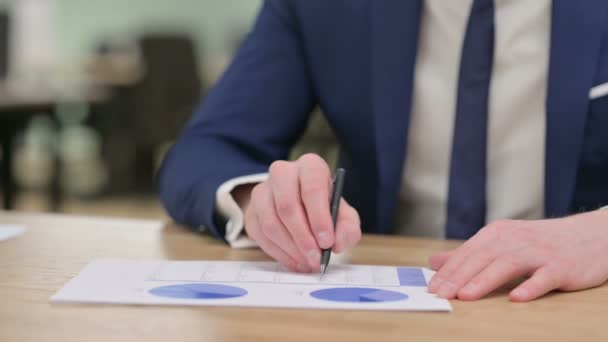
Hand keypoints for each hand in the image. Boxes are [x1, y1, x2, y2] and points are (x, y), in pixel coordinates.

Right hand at [241, 154, 361, 272]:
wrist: (302, 208)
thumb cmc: (325, 209)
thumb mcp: (344, 216)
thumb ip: (348, 229)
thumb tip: (337, 243)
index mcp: (310, 167)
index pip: (312, 187)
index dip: (319, 217)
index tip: (327, 242)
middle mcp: (283, 173)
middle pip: (287, 205)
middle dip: (303, 237)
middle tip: (316, 258)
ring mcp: (263, 191)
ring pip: (271, 222)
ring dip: (290, 248)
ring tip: (307, 262)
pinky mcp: (251, 210)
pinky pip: (260, 235)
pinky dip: (278, 253)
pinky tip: (295, 261)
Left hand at [427, 210, 607, 301]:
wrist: (592, 235)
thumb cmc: (541, 243)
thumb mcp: (503, 242)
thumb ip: (469, 253)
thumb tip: (435, 261)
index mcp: (498, 233)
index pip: (468, 252)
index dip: (449, 270)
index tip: (431, 287)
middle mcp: (516, 239)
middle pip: (483, 257)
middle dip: (459, 276)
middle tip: (441, 294)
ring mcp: (539, 252)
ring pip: (508, 265)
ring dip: (485, 280)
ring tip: (466, 295)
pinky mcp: (561, 266)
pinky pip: (544, 277)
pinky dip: (531, 286)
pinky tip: (516, 297)